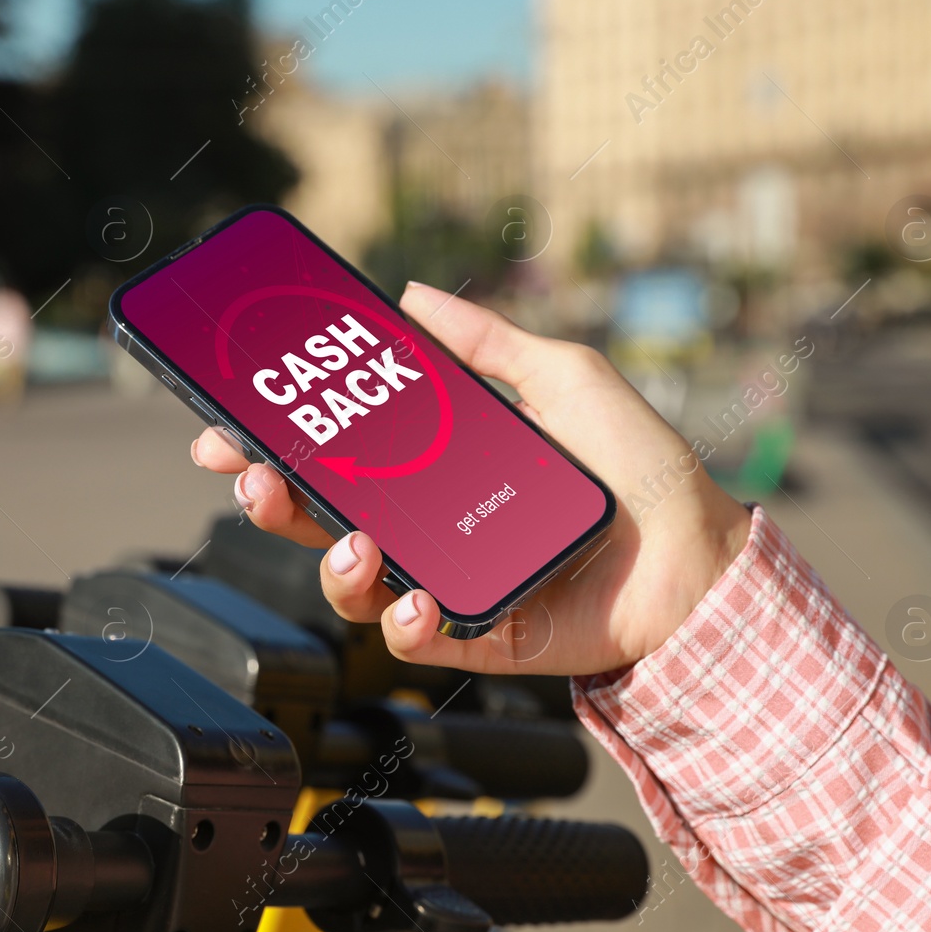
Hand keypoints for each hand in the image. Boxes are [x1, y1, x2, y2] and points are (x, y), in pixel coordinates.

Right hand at [188, 281, 751, 676]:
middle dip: (271, 496)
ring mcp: (448, 581)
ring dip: (330, 562)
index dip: (281, 439)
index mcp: (438, 464)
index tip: (232, 422)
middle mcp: (431, 522)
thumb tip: (410, 294)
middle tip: (250, 473)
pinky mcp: (477, 634)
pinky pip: (415, 637)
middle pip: (322, 515)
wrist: (699, 556)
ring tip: (352, 541)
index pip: (339, 450)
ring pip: (352, 582)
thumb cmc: (638, 463)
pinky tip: (416, 599)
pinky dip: (402, 622)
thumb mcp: (561, 377)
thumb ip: (487, 341)